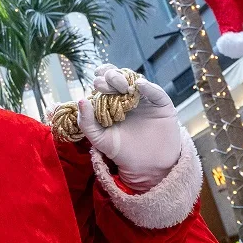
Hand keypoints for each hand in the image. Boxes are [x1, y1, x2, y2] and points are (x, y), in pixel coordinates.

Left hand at [77, 64, 181, 192]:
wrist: (146, 166)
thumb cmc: (121, 150)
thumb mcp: (99, 138)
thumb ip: (86, 122)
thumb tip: (81, 100)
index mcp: (111, 100)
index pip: (104, 81)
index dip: (100, 78)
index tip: (96, 83)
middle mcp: (127, 96)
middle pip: (118, 77)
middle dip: (110, 77)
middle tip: (105, 86)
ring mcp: (145, 99)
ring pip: (135, 80)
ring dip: (126, 79)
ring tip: (120, 86)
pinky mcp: (161, 104)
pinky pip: (156, 92)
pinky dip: (148, 87)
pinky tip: (139, 86)